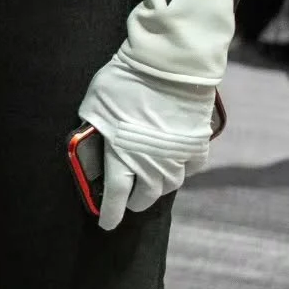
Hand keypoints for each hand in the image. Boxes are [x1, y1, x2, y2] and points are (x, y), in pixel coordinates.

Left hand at [77, 49, 215, 231]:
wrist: (169, 64)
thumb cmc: (125, 81)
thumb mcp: (94, 103)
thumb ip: (92, 125)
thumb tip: (90, 135)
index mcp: (122, 157)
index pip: (115, 197)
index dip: (110, 214)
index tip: (106, 223)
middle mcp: (152, 164)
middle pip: (145, 196)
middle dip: (135, 201)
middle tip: (129, 199)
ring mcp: (178, 155)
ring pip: (170, 185)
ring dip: (157, 188)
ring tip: (150, 183)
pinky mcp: (198, 142)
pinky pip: (191, 167)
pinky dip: (182, 170)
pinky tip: (175, 165)